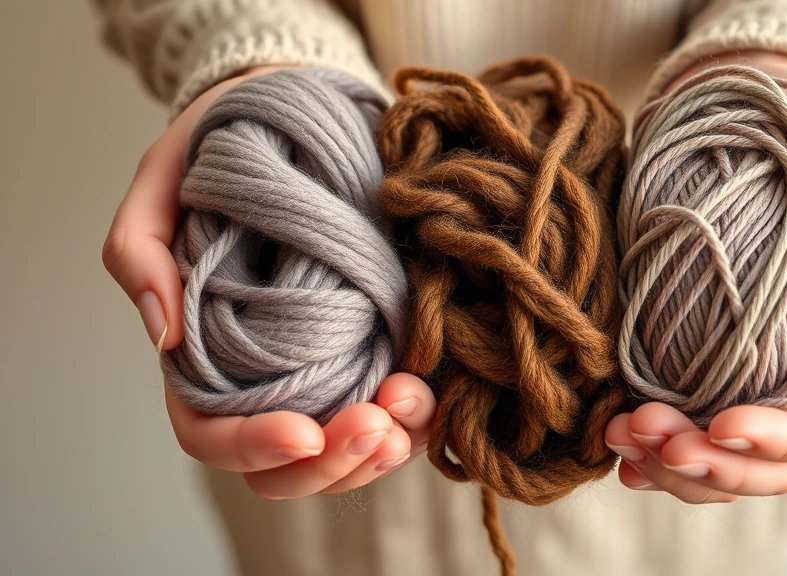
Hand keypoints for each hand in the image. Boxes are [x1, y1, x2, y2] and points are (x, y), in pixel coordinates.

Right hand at [102, 66, 435, 497]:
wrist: (294, 112)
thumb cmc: (220, 149)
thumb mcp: (161, 180)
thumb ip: (139, 249)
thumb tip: (164, 332)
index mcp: (204, 354)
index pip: (211, 433)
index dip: (253, 447)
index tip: (302, 432)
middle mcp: (266, 376)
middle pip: (288, 464)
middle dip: (334, 461)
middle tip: (376, 424)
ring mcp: (325, 369)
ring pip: (345, 453)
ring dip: (382, 448)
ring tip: (411, 405)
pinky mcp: (376, 348)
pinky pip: (395, 413)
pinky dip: (416, 419)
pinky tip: (429, 393)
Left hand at [604, 51, 786, 501]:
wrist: (752, 110)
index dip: (779, 443)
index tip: (725, 424)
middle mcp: (785, 375)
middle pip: (760, 463)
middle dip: (708, 466)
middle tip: (656, 436)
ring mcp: (729, 373)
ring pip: (709, 457)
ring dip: (666, 463)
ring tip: (623, 435)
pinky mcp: (678, 354)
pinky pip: (668, 423)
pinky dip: (642, 446)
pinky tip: (612, 439)